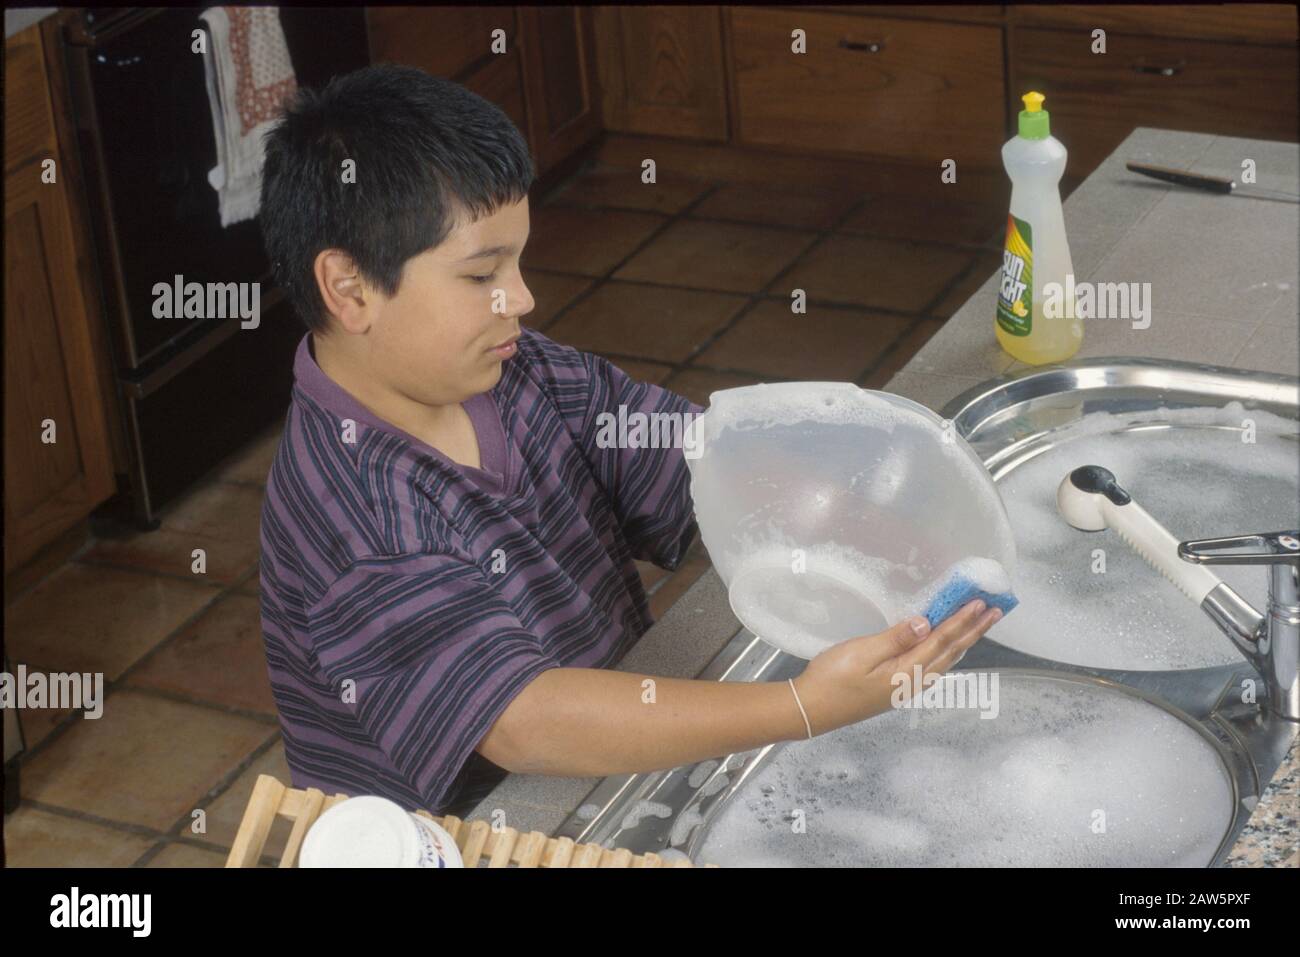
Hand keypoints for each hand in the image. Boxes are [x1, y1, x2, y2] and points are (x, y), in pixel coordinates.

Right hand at [791, 599, 1001, 736]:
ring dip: (963, 640)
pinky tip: (947, 645)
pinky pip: (933, 666)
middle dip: (974, 630)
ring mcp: (906, 688)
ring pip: (945, 661)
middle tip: (995, 611)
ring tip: (979, 624)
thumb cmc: (831, 679)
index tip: (981, 603)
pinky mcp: (897, 688)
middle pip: (951, 652)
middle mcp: (914, 682)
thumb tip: (926, 623)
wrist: (812, 709)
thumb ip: (895, 638)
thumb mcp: (861, 652)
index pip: (942, 640)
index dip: (962, 620)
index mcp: (907, 672)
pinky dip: (947, 650)